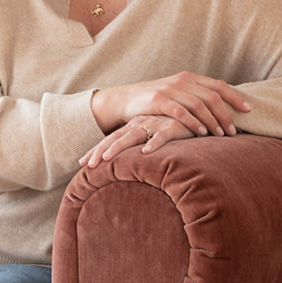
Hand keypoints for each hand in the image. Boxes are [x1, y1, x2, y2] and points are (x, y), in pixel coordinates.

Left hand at [79, 115, 195, 167]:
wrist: (200, 115)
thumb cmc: (176, 129)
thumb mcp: (155, 137)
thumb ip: (143, 148)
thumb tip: (128, 167)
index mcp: (136, 126)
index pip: (112, 138)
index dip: (97, 149)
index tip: (82, 163)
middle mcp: (142, 123)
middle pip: (116, 138)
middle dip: (100, 151)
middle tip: (87, 165)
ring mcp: (157, 124)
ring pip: (134, 136)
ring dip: (119, 148)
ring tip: (106, 160)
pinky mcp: (175, 126)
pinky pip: (163, 135)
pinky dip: (154, 144)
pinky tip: (145, 153)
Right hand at [92, 71, 251, 136]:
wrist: (126, 99)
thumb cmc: (156, 101)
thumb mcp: (178, 94)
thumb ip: (196, 98)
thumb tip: (222, 111)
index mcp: (190, 78)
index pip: (218, 86)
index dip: (235, 97)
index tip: (248, 110)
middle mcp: (182, 81)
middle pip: (212, 97)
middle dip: (226, 115)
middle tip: (233, 131)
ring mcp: (170, 89)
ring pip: (199, 104)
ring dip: (212, 121)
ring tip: (220, 135)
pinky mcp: (158, 100)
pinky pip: (180, 111)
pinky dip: (193, 122)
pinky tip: (201, 132)